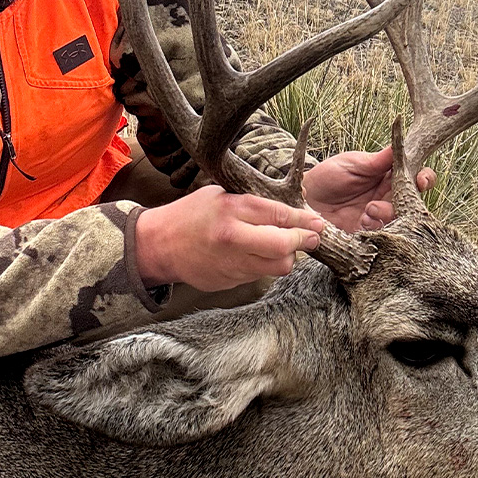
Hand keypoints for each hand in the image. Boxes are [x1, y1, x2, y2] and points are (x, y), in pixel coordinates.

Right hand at [135, 186, 324, 289]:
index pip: (279, 216)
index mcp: (231, 211)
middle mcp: (233, 239)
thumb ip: (252, 203)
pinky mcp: (229, 282)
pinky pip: (259, 275)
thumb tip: (290, 209)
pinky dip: (264, 265)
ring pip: (277, 266)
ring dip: (286, 256)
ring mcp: (231, 264)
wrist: (159, 245)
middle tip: (311, 237)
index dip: (304, 220)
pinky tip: (256, 255)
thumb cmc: (190, 215)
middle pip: (284, 247)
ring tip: (282, 245)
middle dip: (302, 241)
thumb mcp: (220, 195)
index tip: (318, 222)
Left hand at [301, 146, 435, 233]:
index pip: (414, 177)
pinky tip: (361, 223)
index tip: (421, 180)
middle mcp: (388, 198)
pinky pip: (382, 235)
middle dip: (404, 202)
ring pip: (399, 220)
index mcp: (388, 178)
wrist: (306, 198)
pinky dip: (375, 229)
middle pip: (411, 201)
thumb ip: (378, 160)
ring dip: (387, 216)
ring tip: (368, 211)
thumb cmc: (329, 176)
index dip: (423, 178)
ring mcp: (379, 217)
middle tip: (380, 201)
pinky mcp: (368, 234)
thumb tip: (400, 144)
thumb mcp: (353, 163)